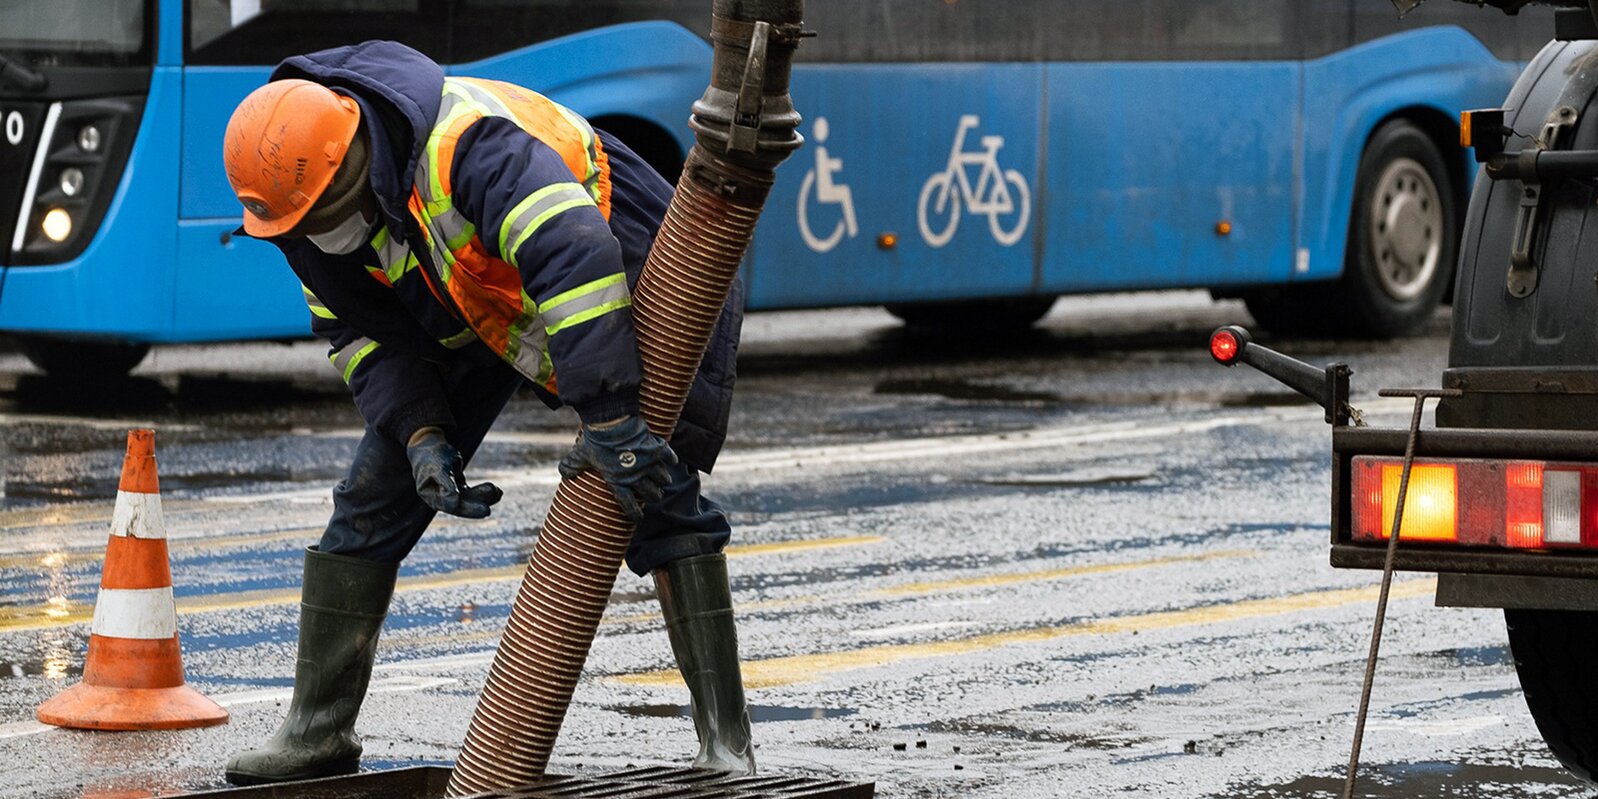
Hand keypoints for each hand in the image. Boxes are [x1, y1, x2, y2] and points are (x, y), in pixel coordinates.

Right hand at [406, 427, 501, 518]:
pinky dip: (484, 492)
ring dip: (484, 497)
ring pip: (469, 499)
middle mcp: (440, 497)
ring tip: (498, 492)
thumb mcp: (439, 467)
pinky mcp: (458, 488)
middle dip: (475, 507)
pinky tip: (498, 492)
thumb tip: (454, 504)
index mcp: (430, 495)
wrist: (429, 444)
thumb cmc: (432, 455)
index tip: (484, 509)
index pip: (450, 505)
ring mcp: (450, 493)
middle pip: (460, 505)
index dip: (466, 509)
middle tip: (488, 511)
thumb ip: (446, 485)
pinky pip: (473, 493)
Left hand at [558, 414, 677, 521]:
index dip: (633, 513)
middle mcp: (635, 476)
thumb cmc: (594, 441)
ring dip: (663, 480)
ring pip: (662, 478)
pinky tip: (672, 461)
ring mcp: (648, 463)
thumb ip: (572, 466)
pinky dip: (671, 459)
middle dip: (653, 496)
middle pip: (650, 493)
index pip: (627, 504)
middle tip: (654, 495)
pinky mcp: (656, 448)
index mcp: (617, 481)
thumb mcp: (580, 455)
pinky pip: (669, 457)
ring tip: (663, 480)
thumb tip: (564, 474)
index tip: (638, 518)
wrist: (609, 421)